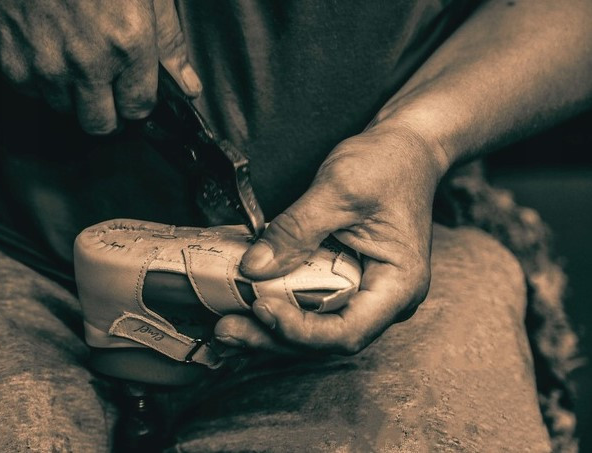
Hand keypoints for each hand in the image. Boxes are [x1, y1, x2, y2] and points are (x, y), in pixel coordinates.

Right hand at [0, 0, 201, 133]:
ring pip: (66, 111)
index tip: (133, 90)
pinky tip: (48, 48)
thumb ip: (168, 41)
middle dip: (109, 111)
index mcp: (128, 44)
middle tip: (107, 86)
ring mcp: (46, 66)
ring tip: (74, 56)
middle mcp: (87, 64)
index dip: (138, 101)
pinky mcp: (11, 61)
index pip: (139, 108)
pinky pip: (32, 93)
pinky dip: (41, 80)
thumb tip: (189, 86)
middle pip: (102, 125)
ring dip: (73, 94)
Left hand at [215, 125, 448, 354]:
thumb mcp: (339, 188)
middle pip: (326, 338)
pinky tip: (246, 305)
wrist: (405, 148)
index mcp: (399, 284)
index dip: (301, 330)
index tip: (261, 308)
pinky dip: (280, 307)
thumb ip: (296, 230)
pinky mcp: (346, 282)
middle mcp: (385, 300)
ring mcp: (366, 294)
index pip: (348, 330)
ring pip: (315, 327)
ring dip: (270, 329)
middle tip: (227, 332)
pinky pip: (312, 305)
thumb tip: (254, 268)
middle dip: (274, 337)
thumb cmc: (388, 164)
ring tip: (227, 327)